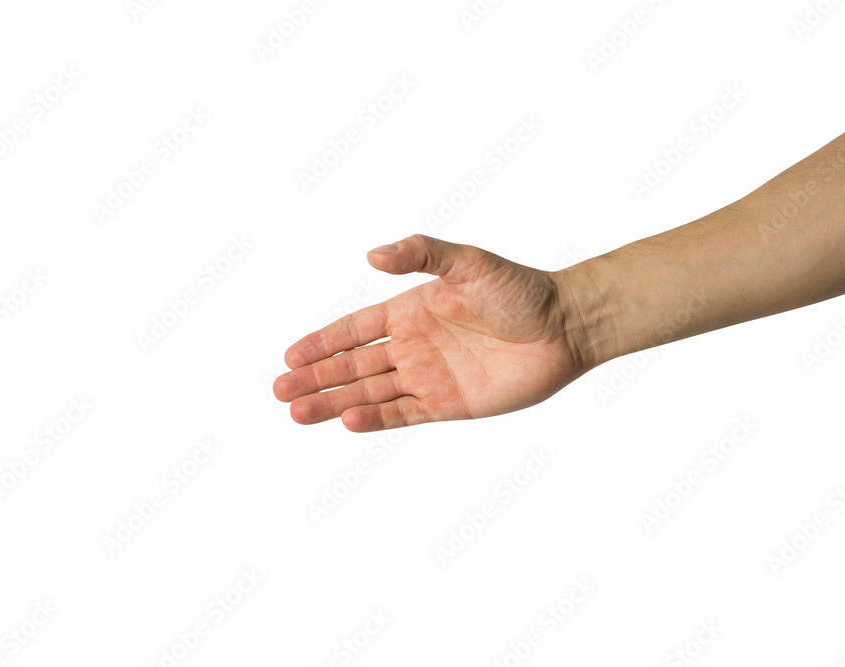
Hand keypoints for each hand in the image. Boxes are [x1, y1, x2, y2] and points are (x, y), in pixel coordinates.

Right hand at [273, 235, 602, 431]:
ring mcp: (430, 377)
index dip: (322, 342)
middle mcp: (414, 346)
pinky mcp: (450, 404)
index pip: (355, 330)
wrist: (565, 326)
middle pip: (353, 365)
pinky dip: (375, 418)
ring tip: (297, 411)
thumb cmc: (519, 289)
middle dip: (316, 377)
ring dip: (334, 401)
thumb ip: (421, 254)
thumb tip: (372, 255)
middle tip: (279, 389)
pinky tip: (347, 420)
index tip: (290, 354)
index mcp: (411, 311)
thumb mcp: (468, 262)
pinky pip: (404, 414)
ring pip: (370, 393)